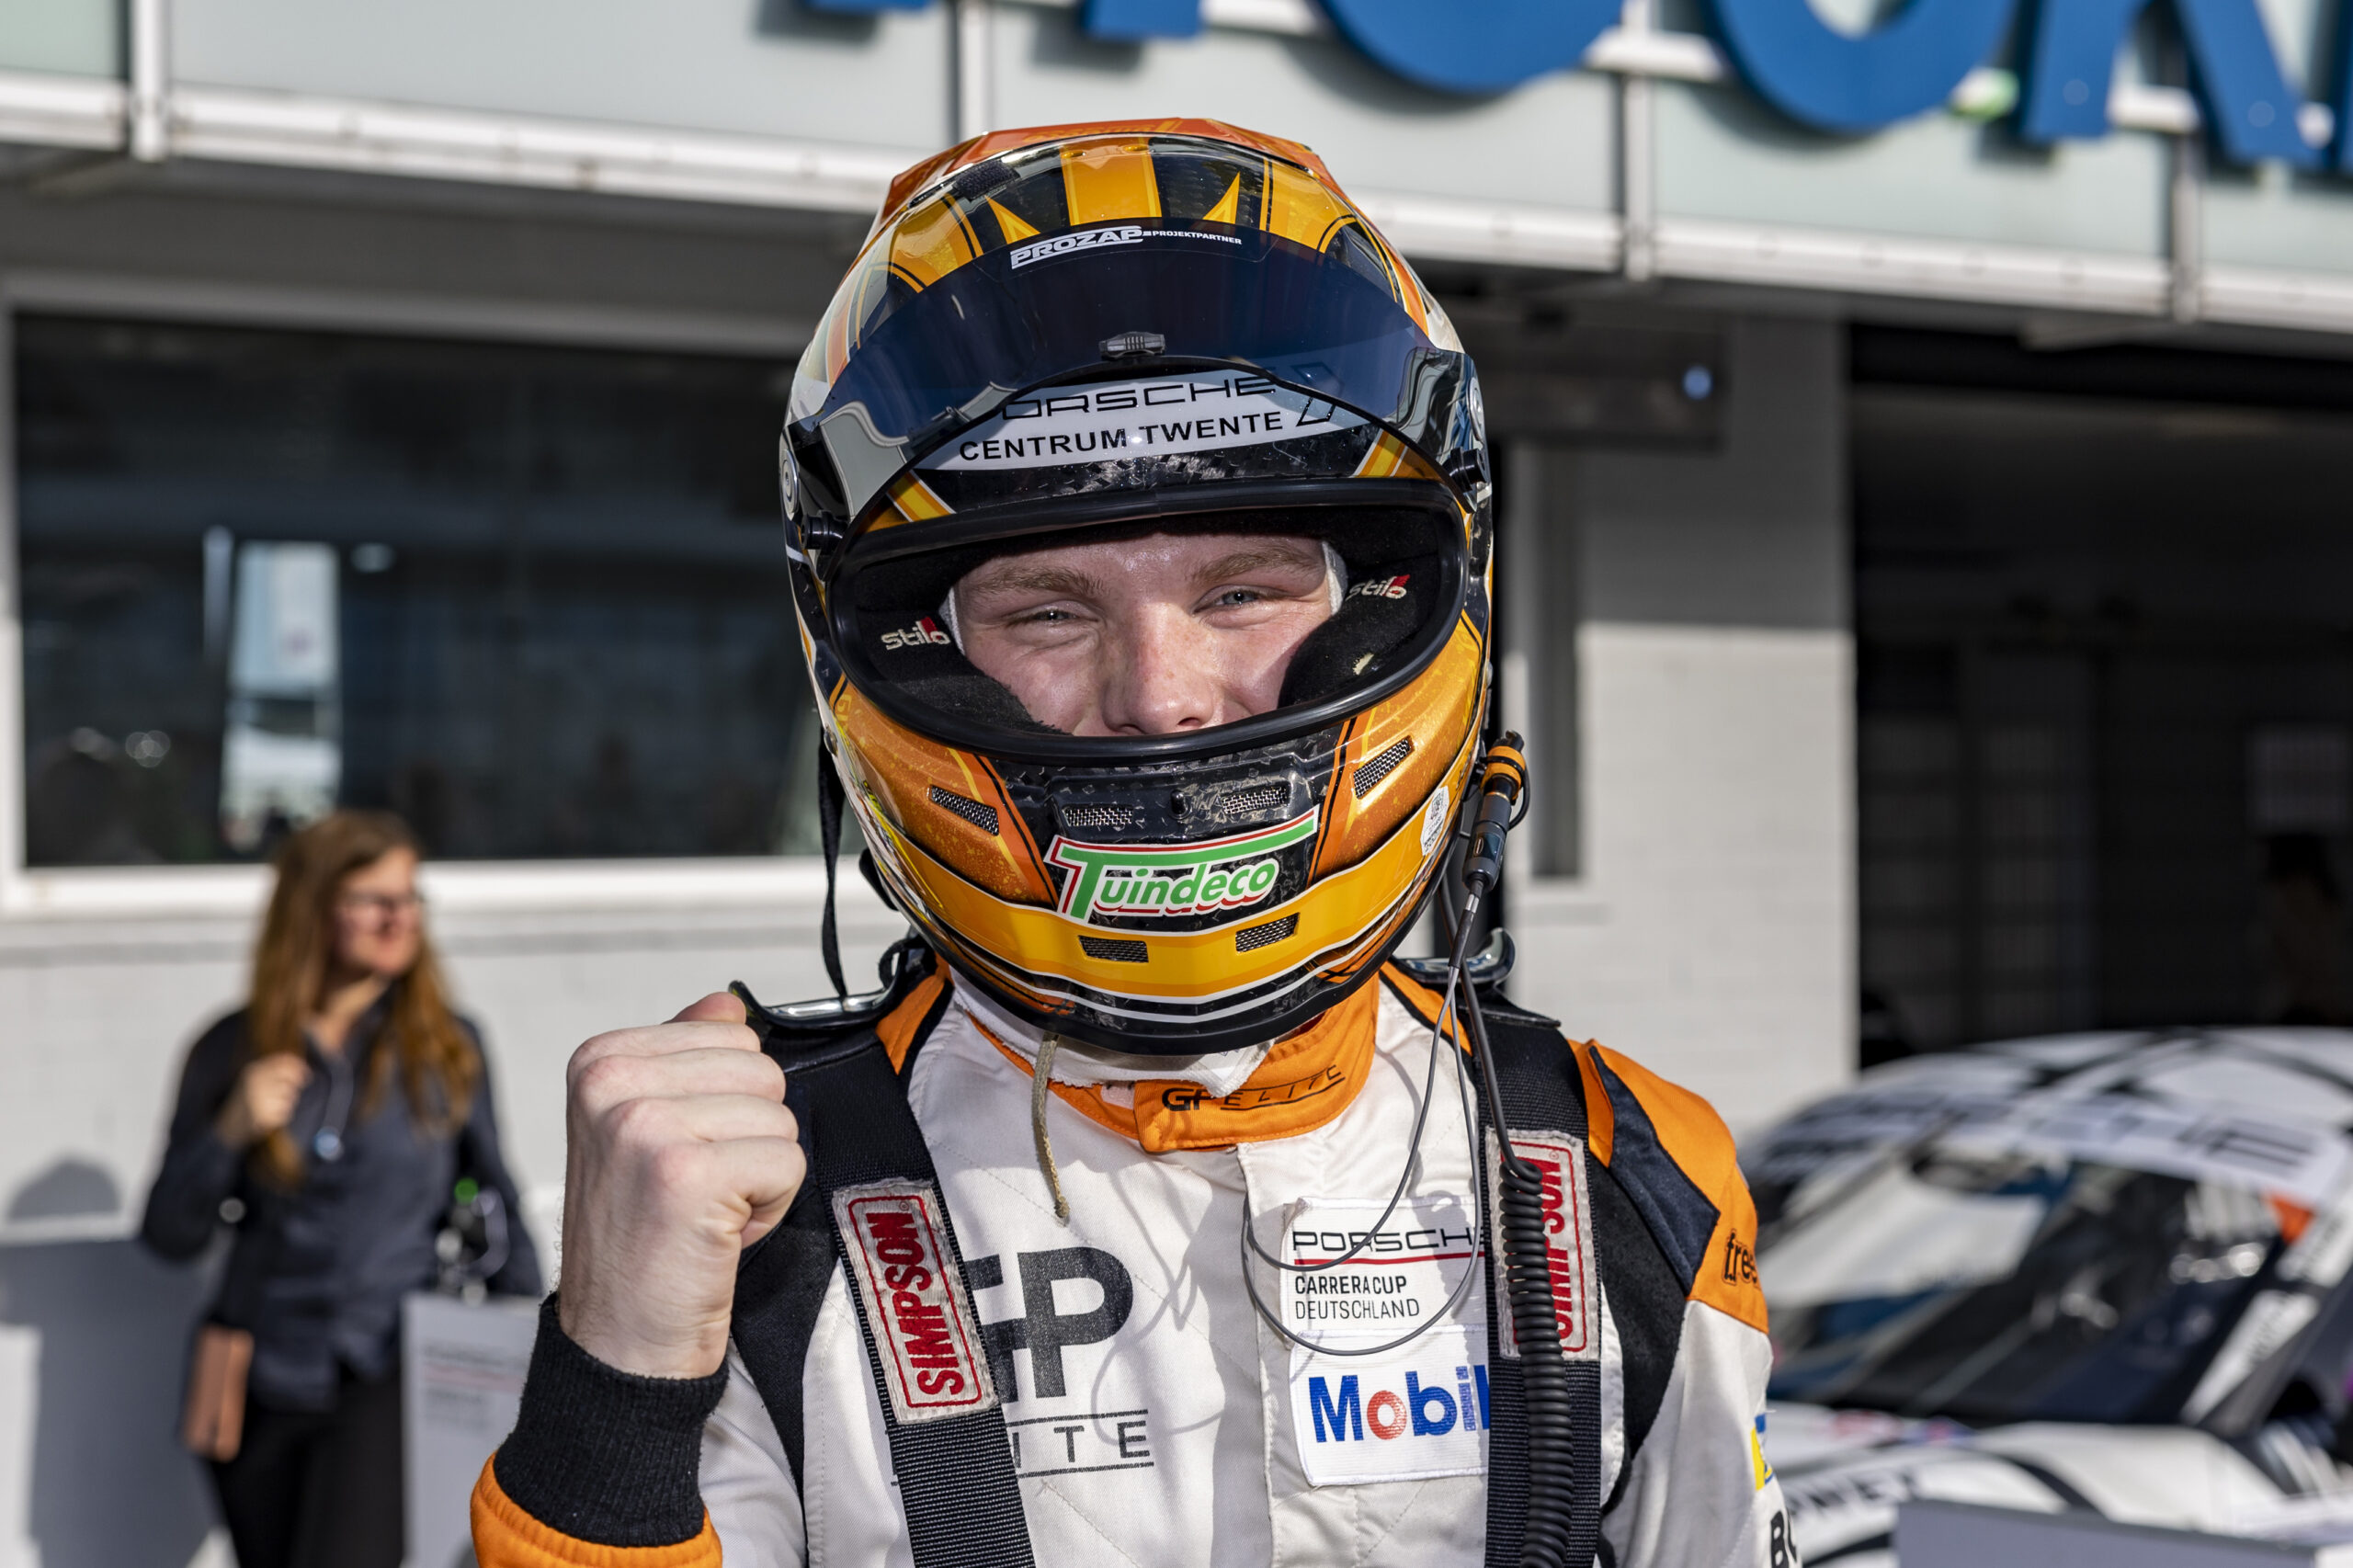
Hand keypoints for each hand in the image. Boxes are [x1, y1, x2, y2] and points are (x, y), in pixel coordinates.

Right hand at [215, 1054, 311, 1148]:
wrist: (228, 1122)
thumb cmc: (248, 1096)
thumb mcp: (255, 1077)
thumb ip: (275, 1068)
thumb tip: (301, 1066)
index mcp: (254, 1071)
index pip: (285, 1064)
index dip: (300, 1067)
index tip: (307, 1074)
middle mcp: (256, 1084)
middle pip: (291, 1082)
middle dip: (292, 1088)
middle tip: (281, 1093)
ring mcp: (259, 1101)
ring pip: (291, 1098)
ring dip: (286, 1102)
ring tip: (269, 1105)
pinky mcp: (264, 1117)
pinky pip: (286, 1112)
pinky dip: (281, 1114)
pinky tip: (268, 1114)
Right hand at [558, 992, 802, 1379]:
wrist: (619, 1343)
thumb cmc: (638, 1244)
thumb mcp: (645, 1131)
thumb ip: (685, 1058)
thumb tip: (726, 1004)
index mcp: (600, 1060)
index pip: (731, 1033)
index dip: (726, 1103)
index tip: (679, 1156)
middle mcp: (612, 1084)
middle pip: (762, 1070)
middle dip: (750, 1136)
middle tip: (697, 1191)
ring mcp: (645, 1126)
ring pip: (779, 1116)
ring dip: (760, 1175)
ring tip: (704, 1214)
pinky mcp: (686, 1174)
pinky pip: (787, 1161)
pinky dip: (769, 1208)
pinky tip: (718, 1236)